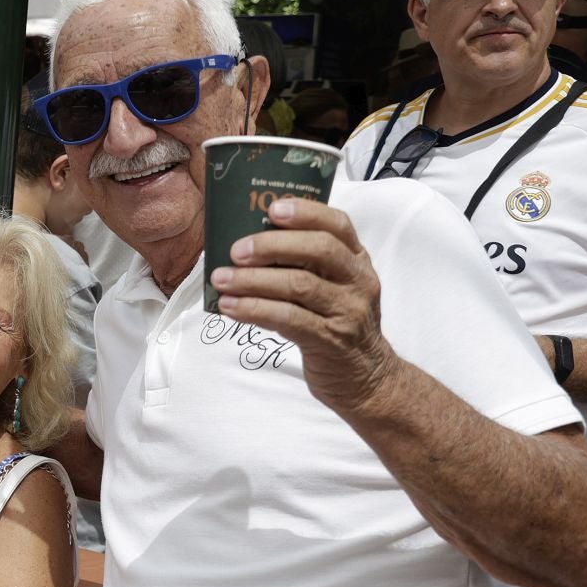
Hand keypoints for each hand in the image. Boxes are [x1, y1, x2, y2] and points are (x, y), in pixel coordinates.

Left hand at [210, 197, 399, 414]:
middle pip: (319, 249)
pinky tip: (230, 307)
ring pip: (299, 285)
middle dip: (272, 245)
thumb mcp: (334, 288)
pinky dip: (255, 309)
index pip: (338, 224)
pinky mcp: (331, 340)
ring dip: (253, 280)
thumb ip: (305, 265)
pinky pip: (289, 319)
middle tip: (235, 251)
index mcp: (357, 260)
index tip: (272, 209)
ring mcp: (348, 311)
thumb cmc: (336, 323)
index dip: (306, 212)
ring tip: (221, 280)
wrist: (365, 378)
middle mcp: (358, 281)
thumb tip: (244, 245)